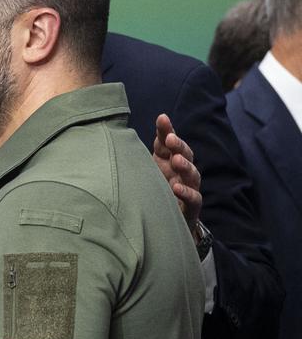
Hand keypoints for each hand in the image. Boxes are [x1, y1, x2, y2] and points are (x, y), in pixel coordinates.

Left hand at [152, 113, 201, 233]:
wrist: (168, 220)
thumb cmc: (157, 188)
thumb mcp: (150, 167)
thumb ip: (151, 149)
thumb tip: (145, 125)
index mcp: (169, 159)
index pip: (169, 142)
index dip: (166, 130)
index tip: (162, 118)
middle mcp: (181, 171)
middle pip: (185, 155)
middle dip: (179, 145)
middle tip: (170, 139)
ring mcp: (188, 187)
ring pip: (192, 175)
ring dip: (185, 166)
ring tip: (177, 160)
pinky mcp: (191, 206)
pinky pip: (193, 198)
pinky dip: (186, 192)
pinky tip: (176, 188)